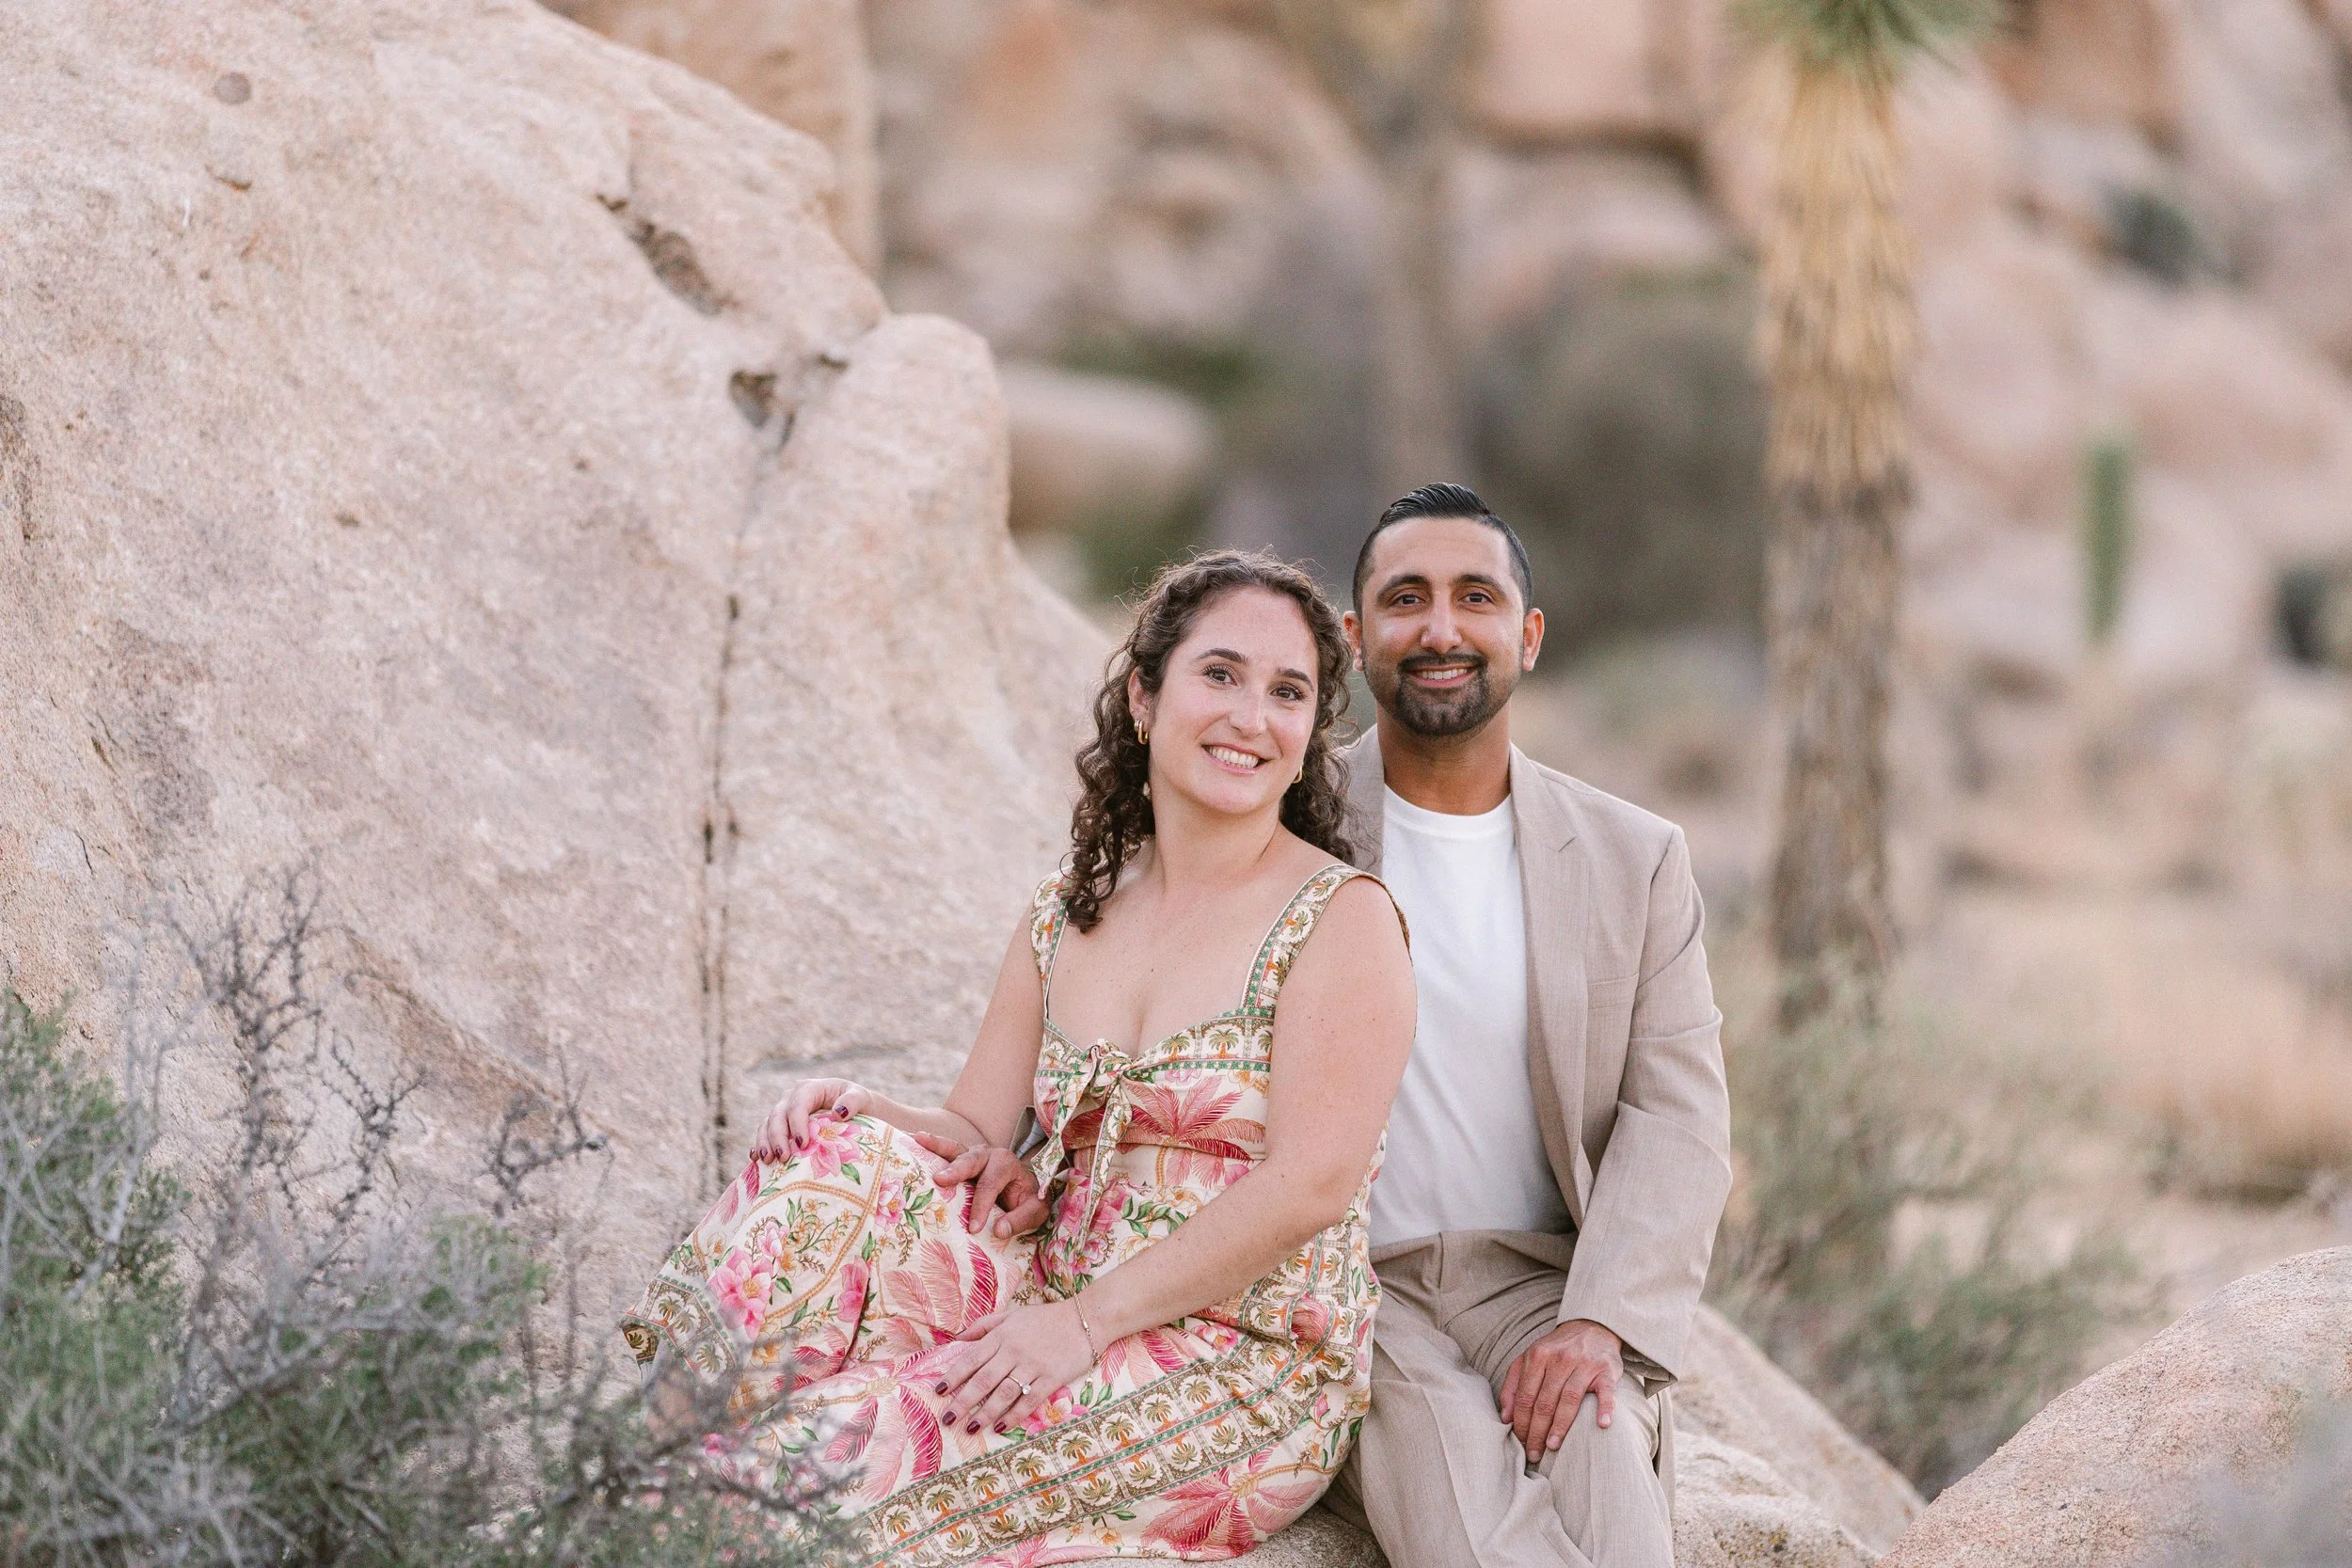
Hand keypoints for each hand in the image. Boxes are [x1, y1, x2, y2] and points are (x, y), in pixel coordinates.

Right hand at [748, 1078, 869, 1161]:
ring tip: (767, 1161)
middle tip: (782, 1157)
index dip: (797, 1123)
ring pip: (767, 1124)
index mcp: (810, 1089)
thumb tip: (838, 1112)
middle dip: (777, 1136)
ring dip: (764, 1142)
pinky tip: (756, 1160)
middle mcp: (792, 1098)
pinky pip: (764, 1134)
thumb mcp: (861, 1098)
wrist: (854, 1112)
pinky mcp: (780, 1126)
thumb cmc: (857, 1104)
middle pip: (777, 1115)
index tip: (803, 1143)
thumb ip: (853, 1101)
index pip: (798, 1104)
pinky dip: (759, 1145)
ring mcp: (783, 1112)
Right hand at [910, 1132, 1050, 1237]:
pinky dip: (928, 1146)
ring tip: (918, 1139)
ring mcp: (973, 1155)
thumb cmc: (1028, 1200)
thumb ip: (1020, 1220)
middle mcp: (989, 1155)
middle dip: (956, 1169)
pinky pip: (944, 1152)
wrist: (1026, 1189)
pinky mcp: (960, 1160)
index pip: (991, 1185)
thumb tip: (998, 1231)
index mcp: (1007, 1165)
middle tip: (940, 1179)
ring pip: (955, 1149)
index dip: (981, 1206)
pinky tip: (911, 1140)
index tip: (973, 1227)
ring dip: (936, 1145)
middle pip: (972, 1160)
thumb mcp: (1035, 1213)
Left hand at [932, 1299, 1095, 1436]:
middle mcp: (1013, 1351)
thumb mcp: (1012, 1315)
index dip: (953, 1376)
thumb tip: (957, 1338)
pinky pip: (1029, 1400)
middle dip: (963, 1401)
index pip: (971, 1358)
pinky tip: (1002, 1426)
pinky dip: (1015, 1414)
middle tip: (948, 1419)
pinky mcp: (1051, 1378)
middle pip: (983, 1380)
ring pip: (1003, 1393)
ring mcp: (1033, 1365)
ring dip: (985, 1412)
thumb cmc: (1046, 1318)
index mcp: (1001, 1335)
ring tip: (971, 1427)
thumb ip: (984, 1325)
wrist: (1086, 1318)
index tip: (938, 1392)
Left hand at [1499, 1318, 1624, 1456]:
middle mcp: (1560, 1359)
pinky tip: (1601, 1425)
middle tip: (1534, 1454)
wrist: (1592, 1326)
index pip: (1526, 1397)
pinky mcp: (1606, 1370)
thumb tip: (1505, 1417)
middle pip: (1544, 1402)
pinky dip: (1605, 1408)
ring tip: (1552, 1446)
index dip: (1522, 1423)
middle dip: (1536, 1431)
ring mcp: (1584, 1364)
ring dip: (1560, 1426)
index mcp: (1537, 1356)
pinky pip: (1606, 1391)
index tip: (1520, 1443)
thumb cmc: (1557, 1350)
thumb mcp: (1529, 1359)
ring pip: (1569, 1400)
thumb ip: (1514, 1385)